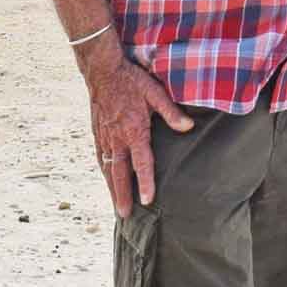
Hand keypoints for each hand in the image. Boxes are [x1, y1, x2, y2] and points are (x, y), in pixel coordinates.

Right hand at [82, 48, 193, 216]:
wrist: (102, 70)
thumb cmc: (132, 80)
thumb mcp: (155, 92)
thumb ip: (171, 112)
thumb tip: (188, 127)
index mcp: (134, 131)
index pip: (141, 163)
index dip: (146, 182)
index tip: (148, 201)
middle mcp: (118, 138)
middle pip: (120, 173)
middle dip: (123, 195)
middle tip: (124, 215)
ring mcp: (105, 137)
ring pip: (108, 169)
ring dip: (112, 188)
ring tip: (116, 206)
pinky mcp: (98, 133)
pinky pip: (101, 157)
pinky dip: (104, 172)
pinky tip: (107, 180)